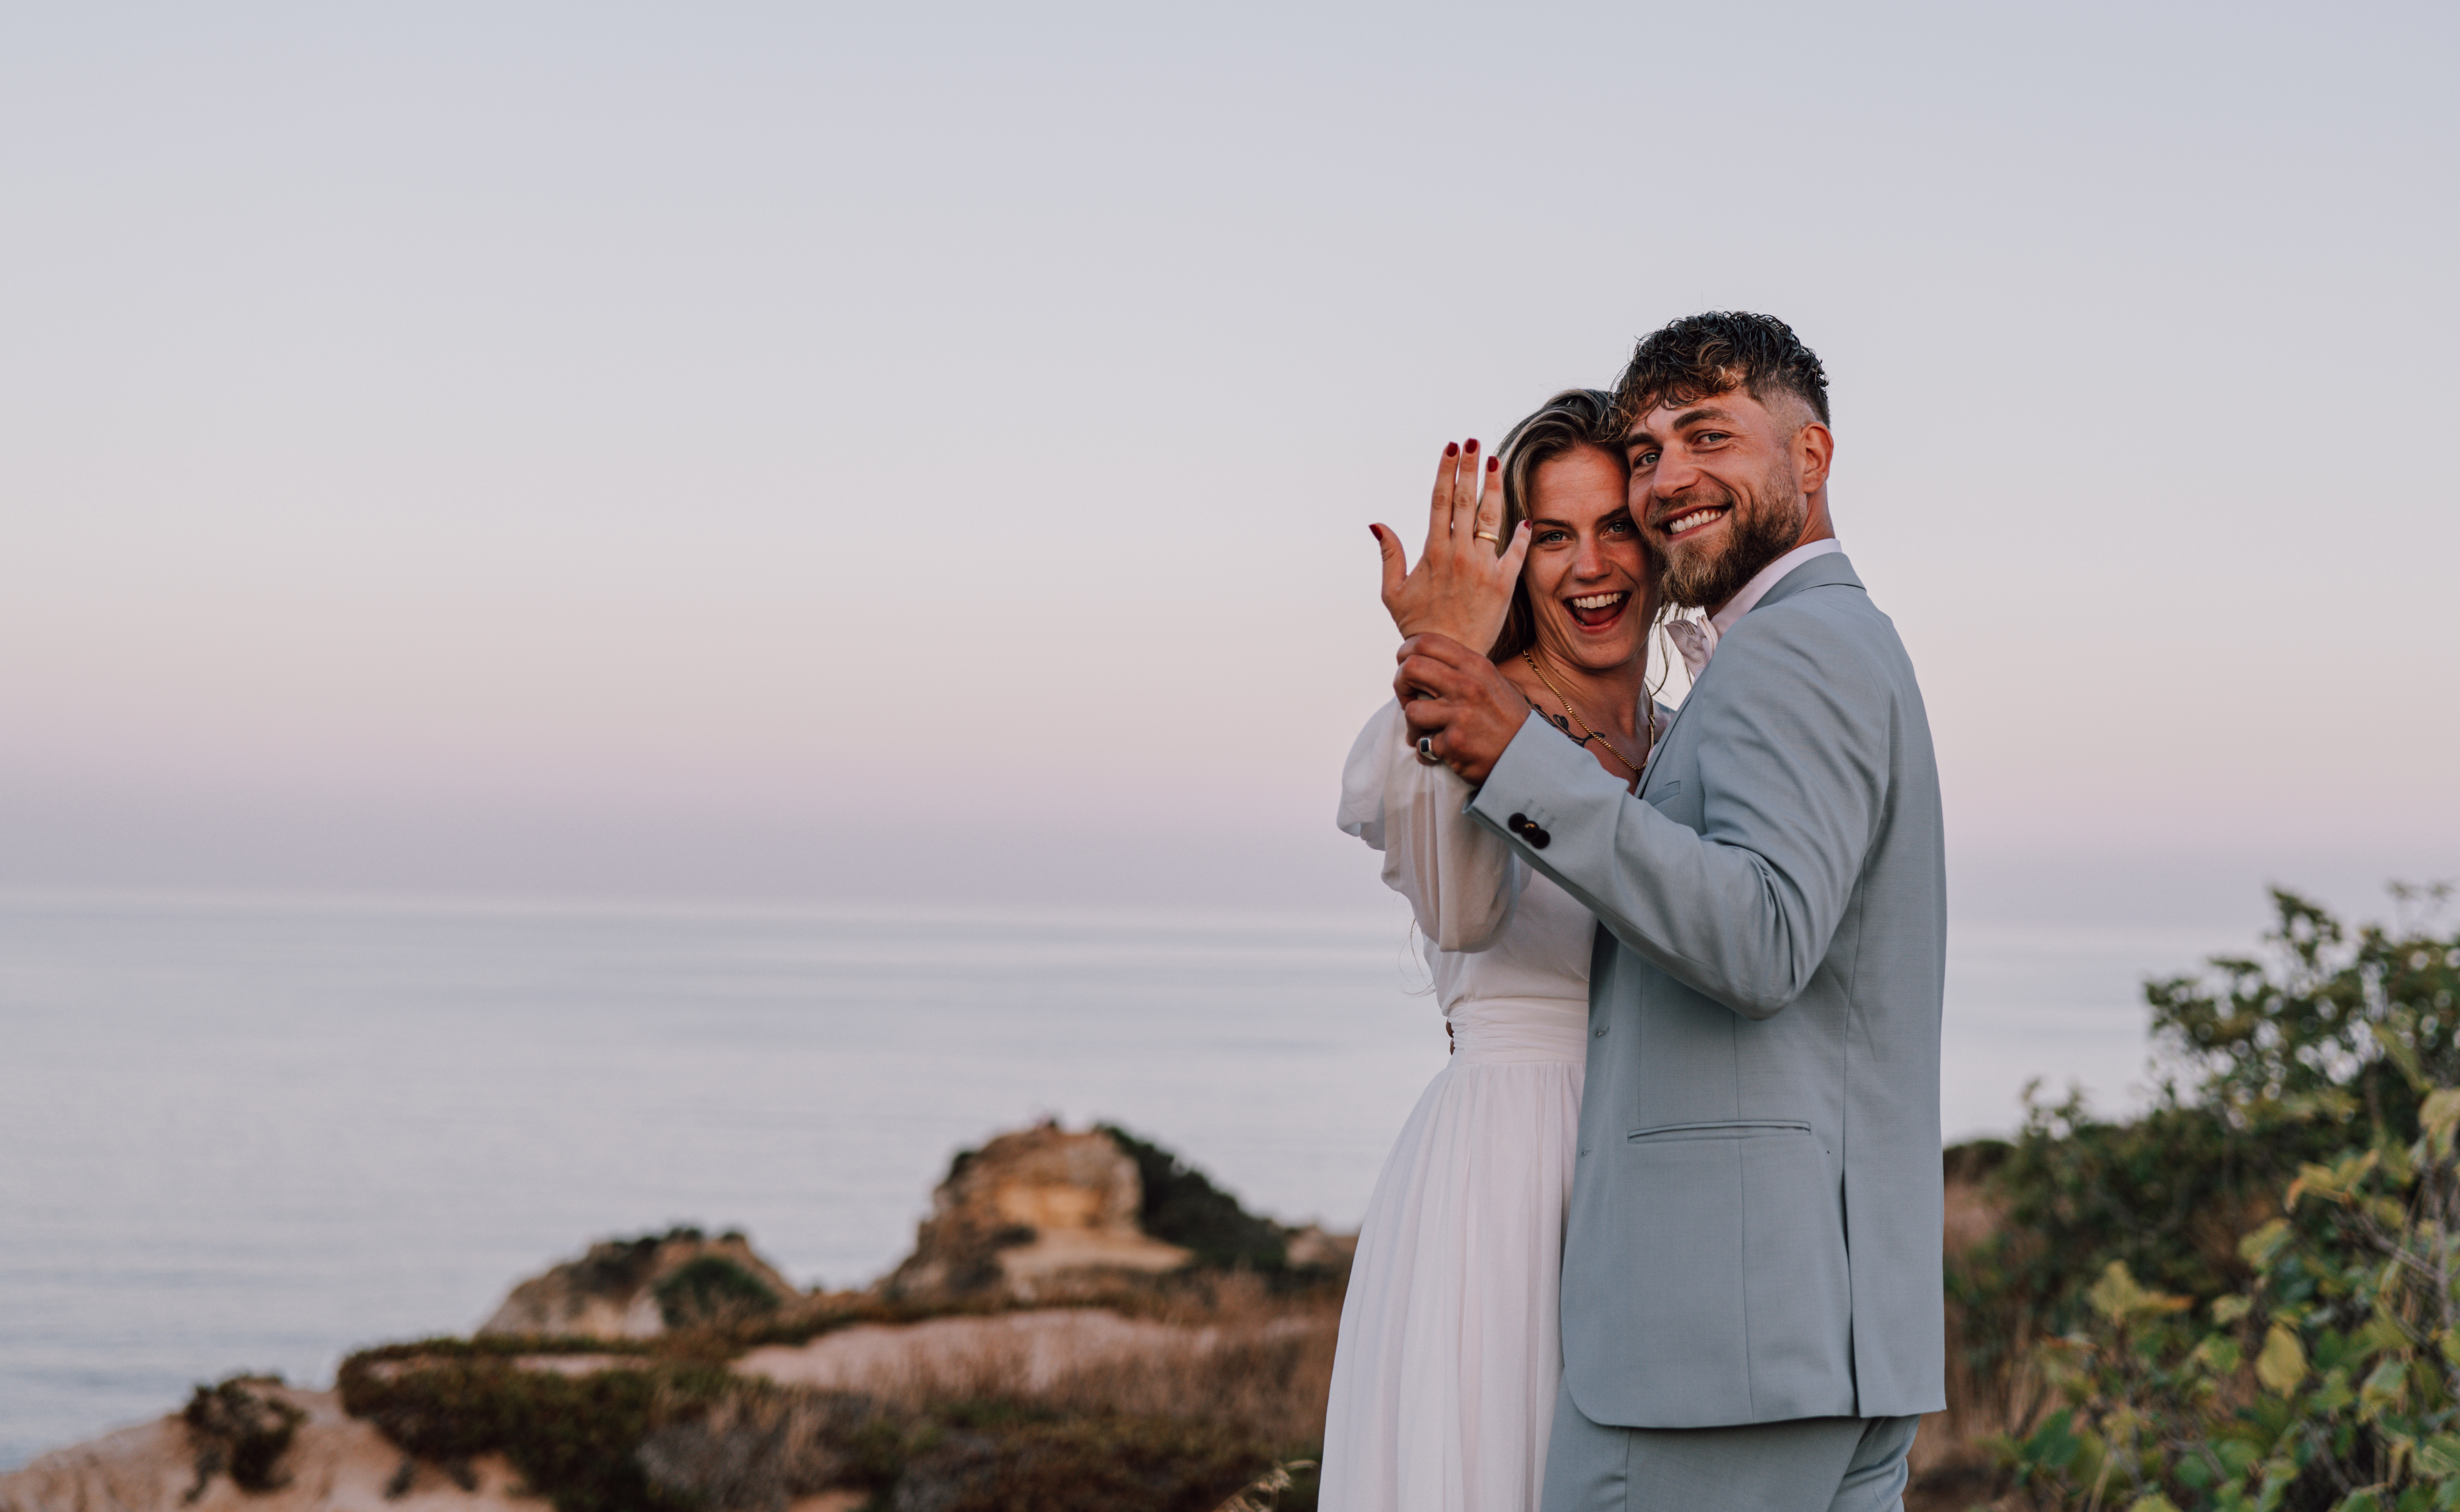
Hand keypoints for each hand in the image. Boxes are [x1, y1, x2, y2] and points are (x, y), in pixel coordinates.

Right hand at [1371, 439, 1530, 652]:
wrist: (1446, 656)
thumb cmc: (1417, 624)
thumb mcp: (1393, 592)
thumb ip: (1389, 555)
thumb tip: (1377, 524)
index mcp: (1432, 552)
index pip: (1440, 500)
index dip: (1446, 471)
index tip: (1451, 448)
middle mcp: (1459, 554)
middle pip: (1465, 500)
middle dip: (1470, 467)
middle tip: (1474, 442)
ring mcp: (1483, 567)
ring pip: (1491, 518)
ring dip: (1494, 487)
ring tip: (1496, 462)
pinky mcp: (1504, 583)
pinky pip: (1516, 551)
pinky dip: (1521, 534)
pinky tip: (1524, 517)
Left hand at [1395, 632, 1529, 785]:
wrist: (1528, 757)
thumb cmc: (1506, 719)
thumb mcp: (1492, 681)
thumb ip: (1462, 669)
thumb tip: (1422, 659)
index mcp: (1476, 666)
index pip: (1427, 642)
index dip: (1406, 651)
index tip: (1404, 665)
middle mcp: (1468, 686)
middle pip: (1411, 667)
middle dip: (1400, 683)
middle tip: (1407, 697)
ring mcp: (1460, 715)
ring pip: (1411, 709)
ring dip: (1412, 724)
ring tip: (1425, 731)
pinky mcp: (1454, 743)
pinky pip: (1423, 744)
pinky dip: (1426, 750)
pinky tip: (1441, 750)